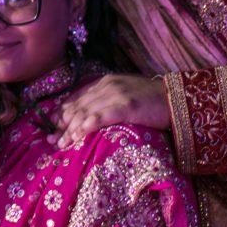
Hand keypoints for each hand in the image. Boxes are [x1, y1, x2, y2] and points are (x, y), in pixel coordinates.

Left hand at [49, 73, 169, 148]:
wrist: (175, 99)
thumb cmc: (150, 101)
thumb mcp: (123, 95)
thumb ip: (105, 101)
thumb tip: (86, 118)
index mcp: (104, 82)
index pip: (76, 97)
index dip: (61, 113)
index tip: (52, 128)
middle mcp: (106, 86)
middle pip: (77, 106)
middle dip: (61, 125)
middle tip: (51, 142)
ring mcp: (116, 95)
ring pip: (85, 112)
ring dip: (70, 130)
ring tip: (61, 144)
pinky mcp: (126, 106)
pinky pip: (100, 117)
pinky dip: (86, 126)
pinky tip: (77, 136)